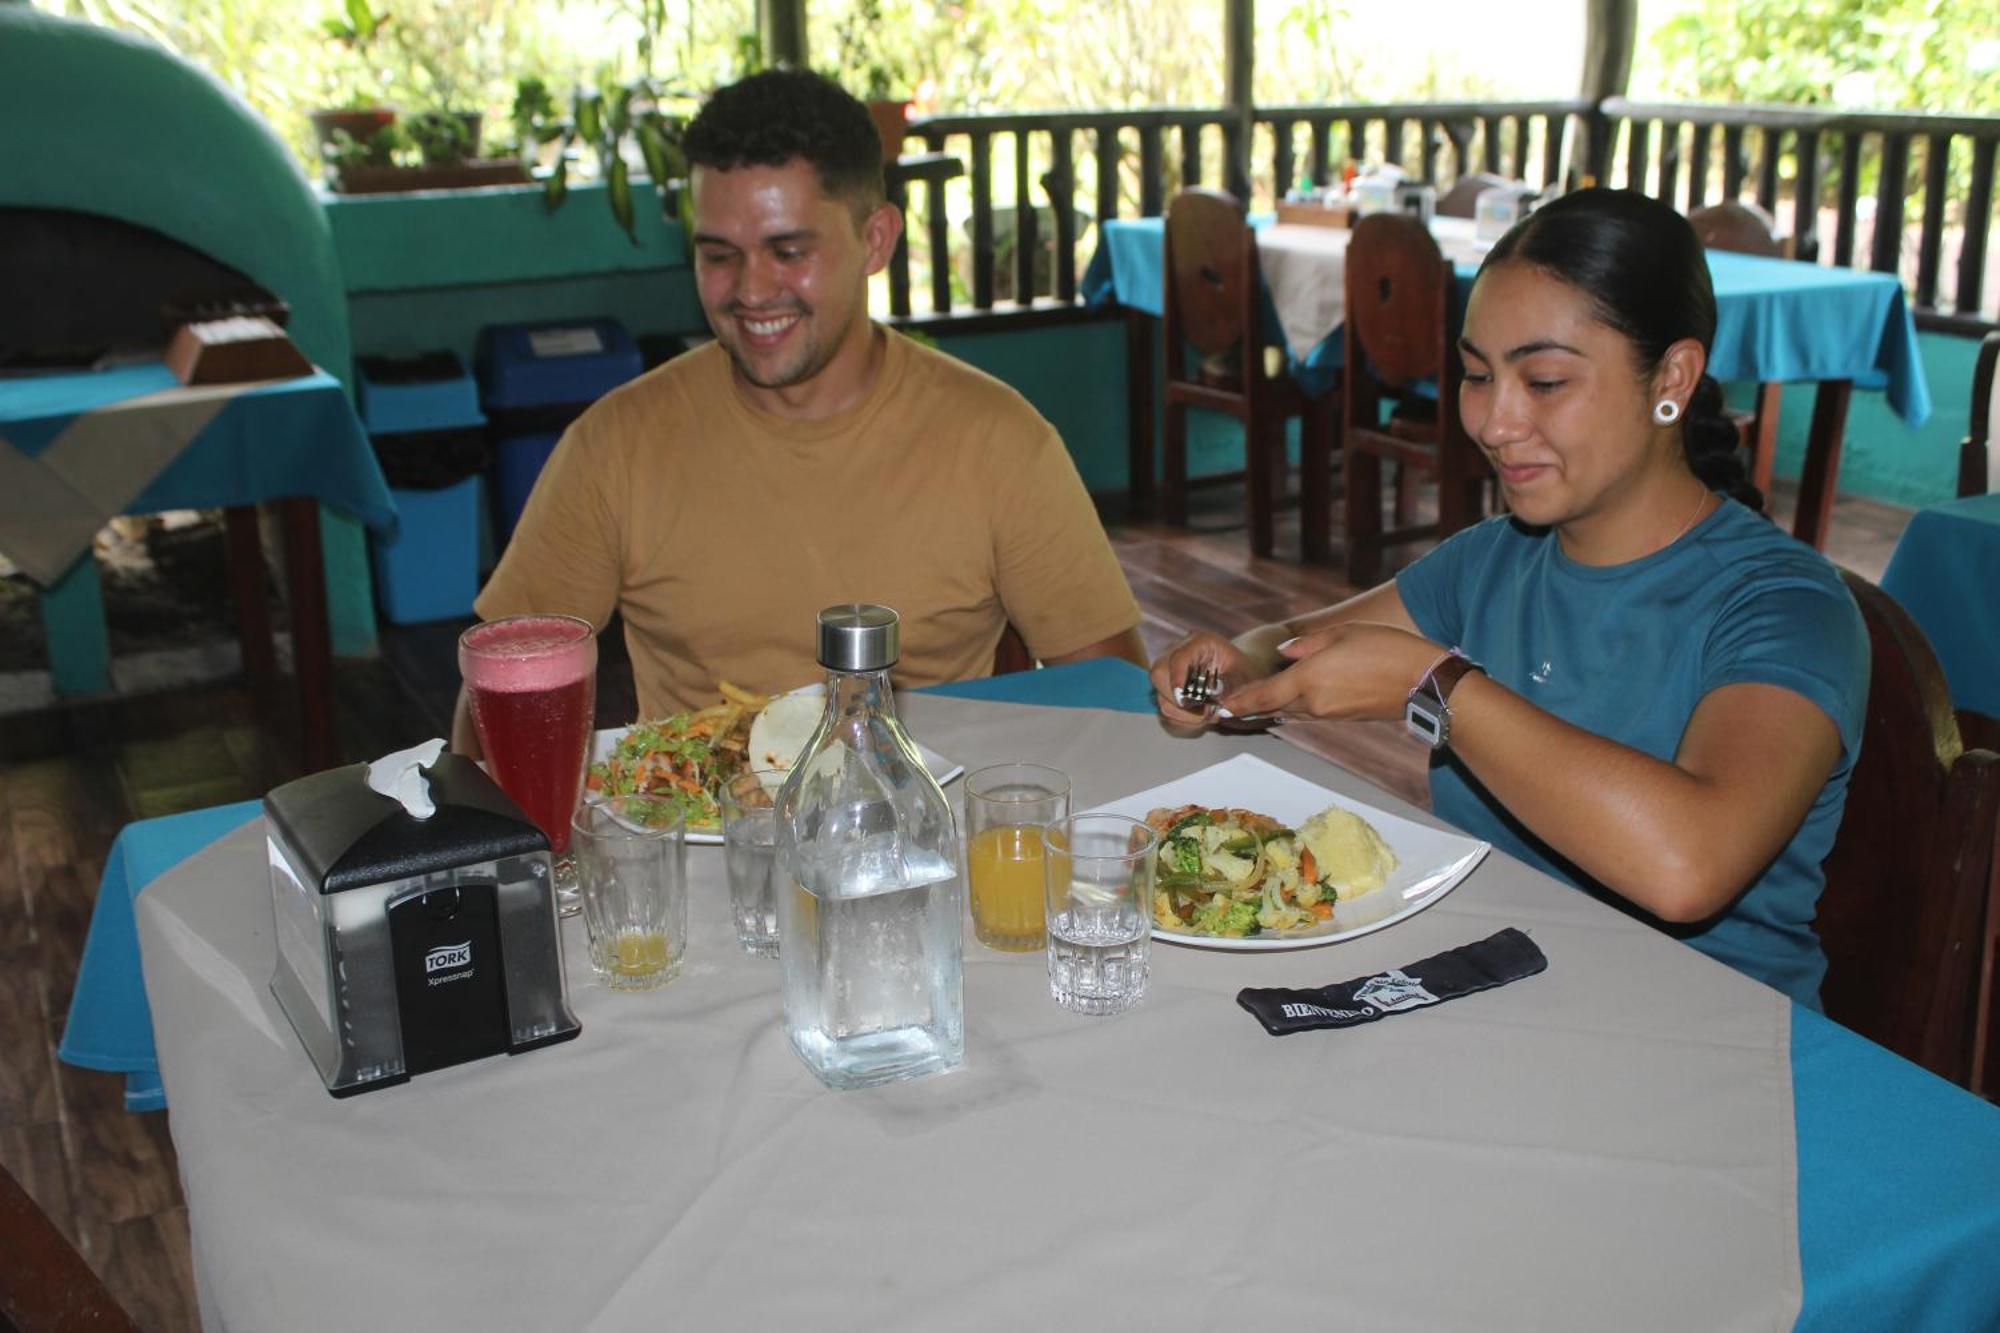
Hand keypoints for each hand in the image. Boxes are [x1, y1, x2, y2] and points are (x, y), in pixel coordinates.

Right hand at [1150, 632, 1262, 726]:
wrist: (1242, 679)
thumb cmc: (1246, 676)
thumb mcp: (1246, 681)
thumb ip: (1231, 693)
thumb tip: (1215, 709)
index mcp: (1201, 642)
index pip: (1178, 658)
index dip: (1177, 679)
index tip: (1185, 701)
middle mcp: (1180, 650)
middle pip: (1159, 672)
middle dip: (1177, 698)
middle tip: (1203, 712)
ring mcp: (1169, 667)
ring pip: (1158, 692)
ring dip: (1180, 711)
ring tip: (1206, 714)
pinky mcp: (1166, 684)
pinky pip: (1163, 703)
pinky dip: (1179, 716)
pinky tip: (1198, 715)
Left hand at [1216, 623, 1440, 722]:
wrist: (1423, 681)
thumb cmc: (1386, 648)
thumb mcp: (1342, 634)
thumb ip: (1307, 645)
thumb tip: (1285, 654)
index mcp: (1308, 679)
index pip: (1262, 695)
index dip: (1239, 702)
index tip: (1219, 708)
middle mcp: (1313, 702)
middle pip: (1273, 706)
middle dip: (1253, 704)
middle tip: (1230, 704)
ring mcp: (1328, 714)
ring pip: (1291, 710)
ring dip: (1275, 705)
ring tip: (1257, 700)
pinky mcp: (1342, 719)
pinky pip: (1309, 713)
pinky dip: (1297, 706)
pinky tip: (1293, 698)